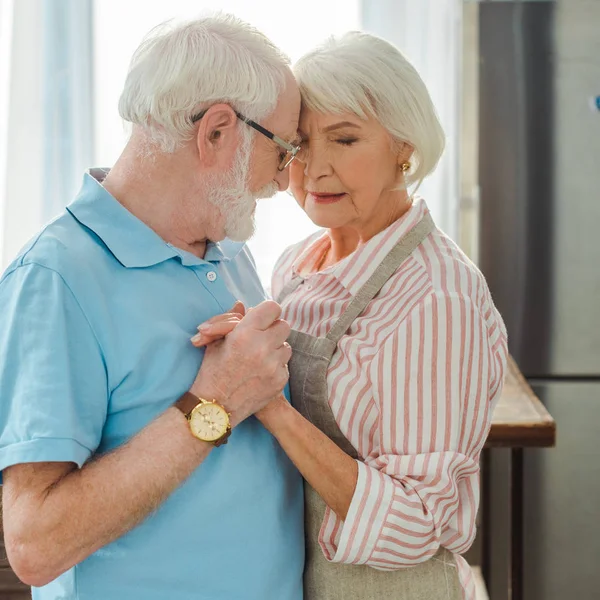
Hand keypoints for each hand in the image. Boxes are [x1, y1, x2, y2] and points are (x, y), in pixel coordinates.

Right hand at [190, 300, 291, 426]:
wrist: (215, 408)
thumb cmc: (212, 372)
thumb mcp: (214, 342)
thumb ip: (229, 321)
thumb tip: (242, 305)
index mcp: (245, 333)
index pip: (273, 308)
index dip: (266, 312)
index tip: (260, 320)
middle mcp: (262, 347)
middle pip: (284, 325)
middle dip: (272, 330)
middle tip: (260, 338)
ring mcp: (274, 365)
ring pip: (286, 345)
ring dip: (275, 348)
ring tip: (259, 357)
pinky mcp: (280, 380)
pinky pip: (285, 364)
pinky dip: (275, 366)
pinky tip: (260, 372)